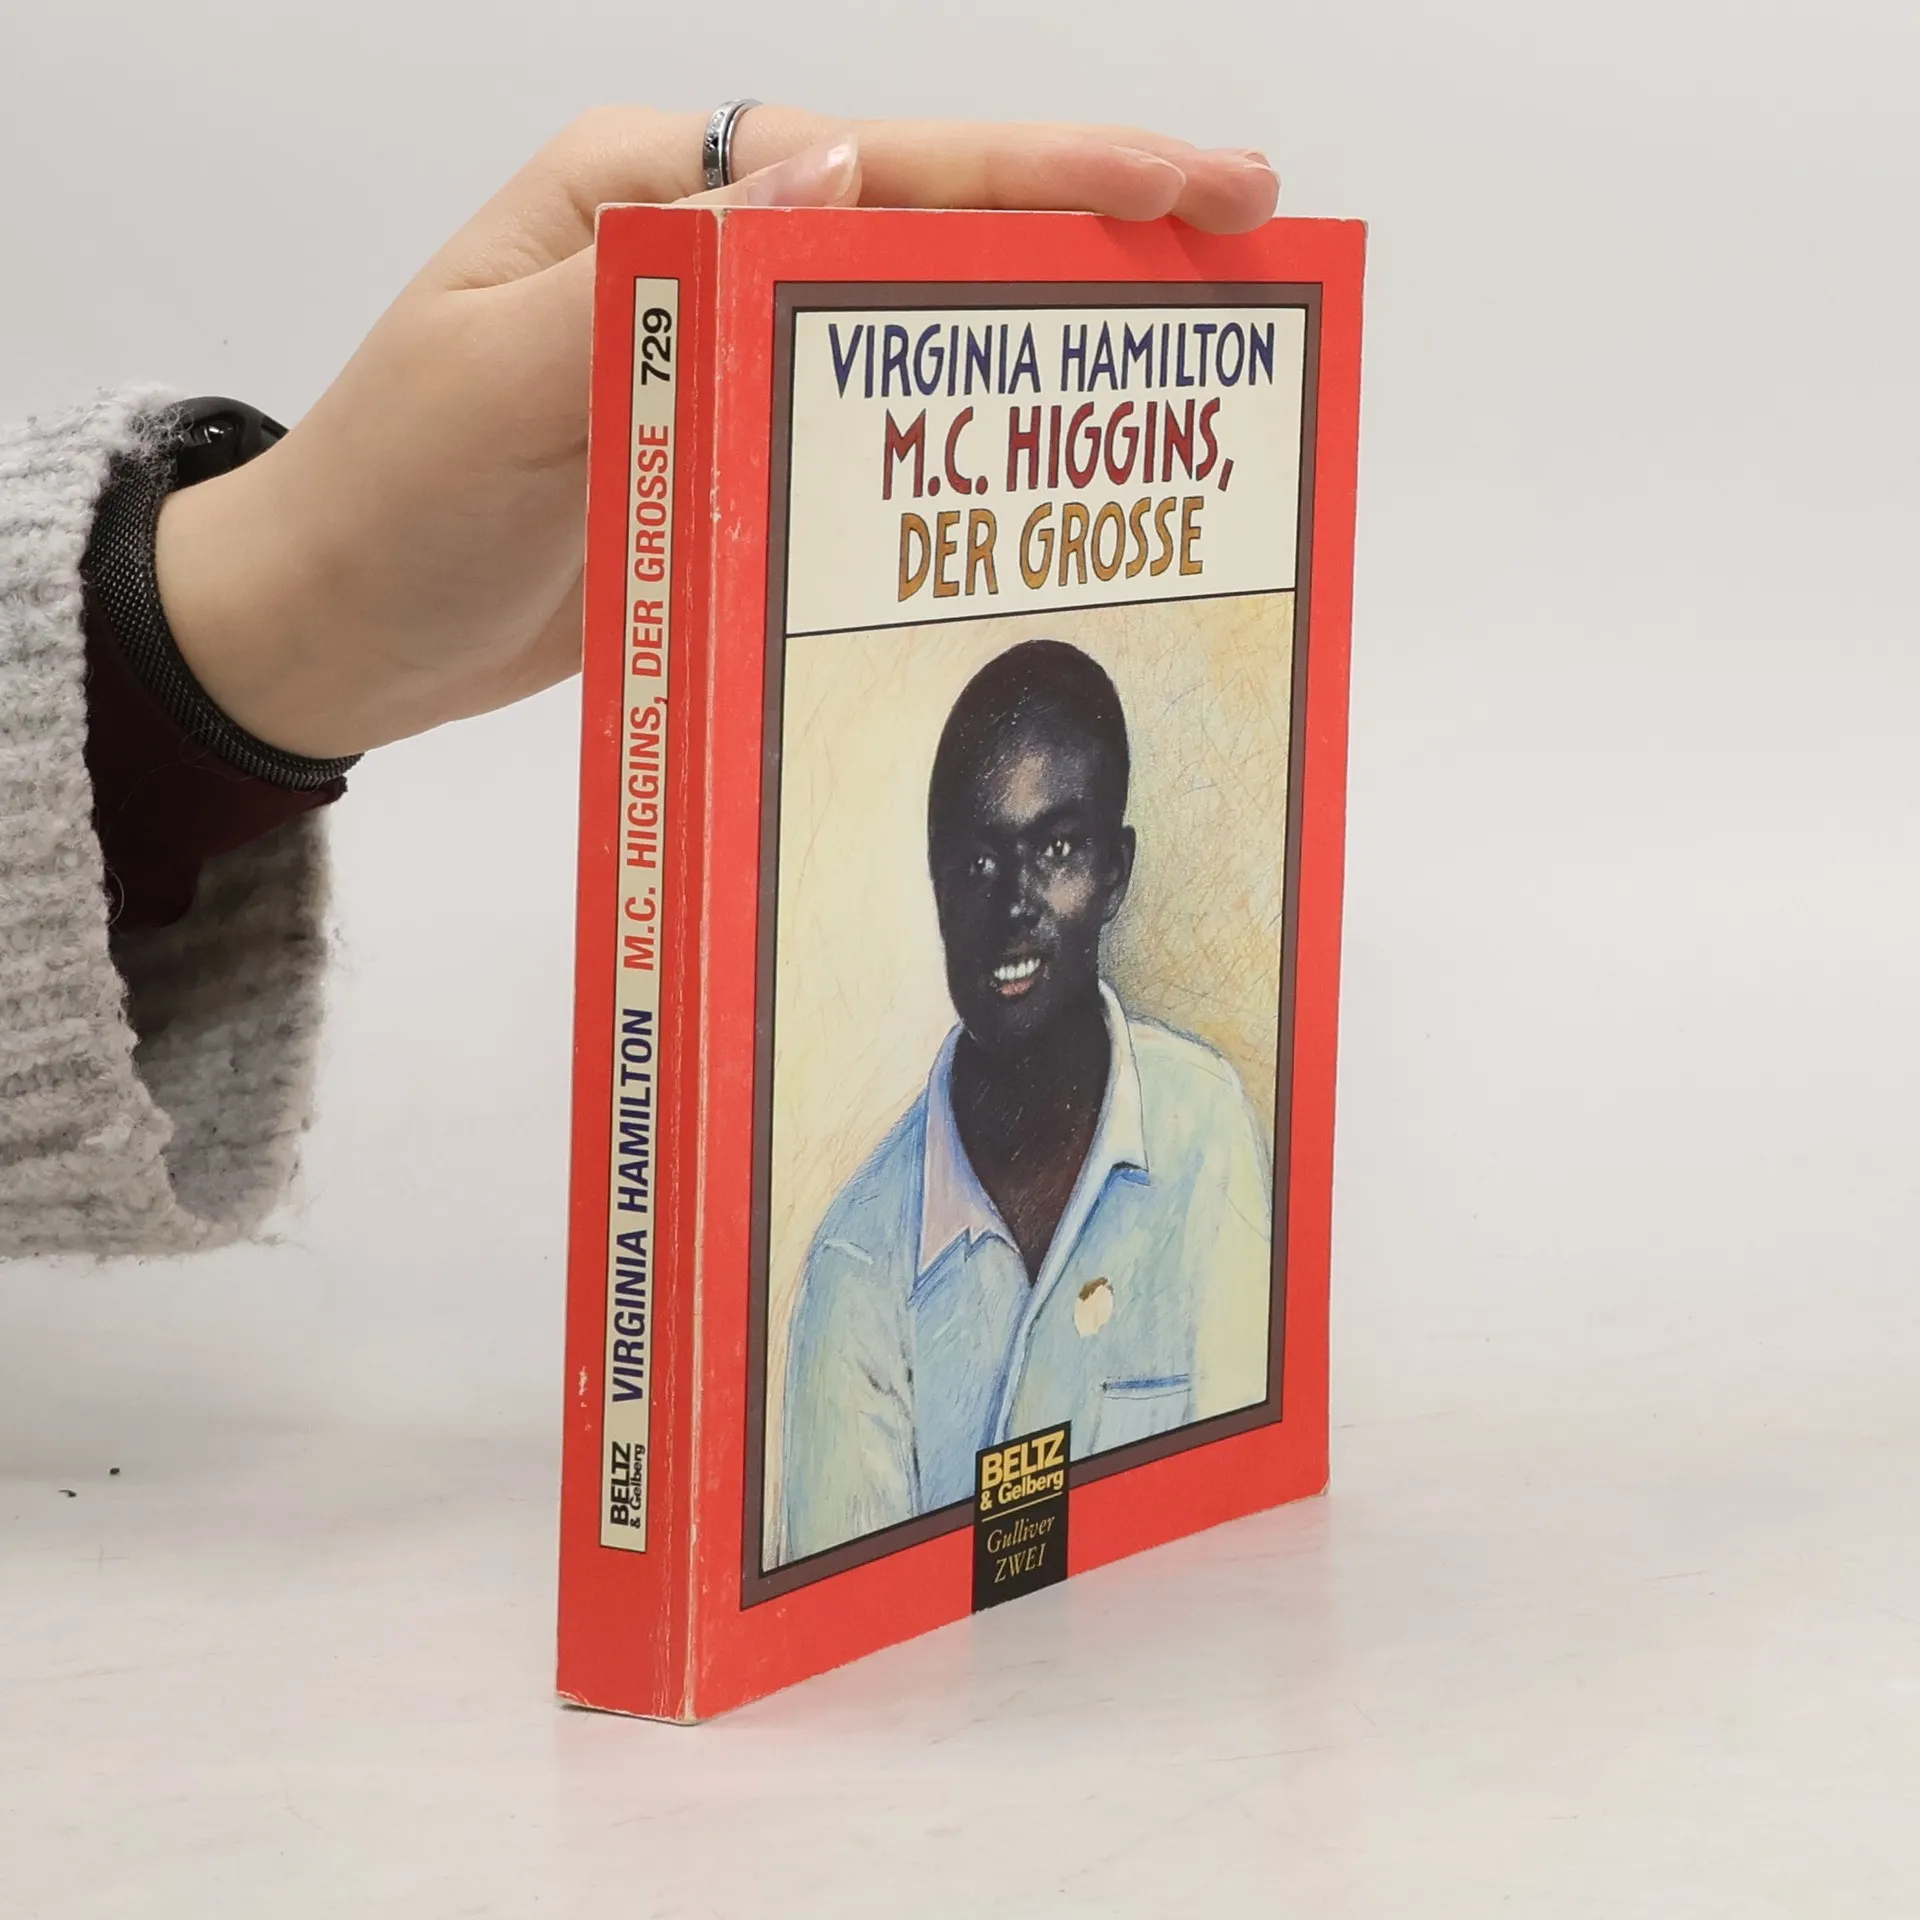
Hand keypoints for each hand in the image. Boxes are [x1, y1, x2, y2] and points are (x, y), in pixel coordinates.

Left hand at [153, 108, 1278, 758]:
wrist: (335, 631)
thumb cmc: (392, 498)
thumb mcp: (508, 375)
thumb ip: (670, 280)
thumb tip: (846, 169)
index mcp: (655, 195)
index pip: (884, 165)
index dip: (1047, 172)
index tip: (1190, 184)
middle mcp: (707, 258)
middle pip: (930, 229)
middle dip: (1086, 233)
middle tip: (1241, 242)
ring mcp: (727, 360)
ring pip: (916, 332)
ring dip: (1042, 340)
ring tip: (1182, 357)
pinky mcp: (735, 457)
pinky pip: (871, 433)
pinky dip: (963, 443)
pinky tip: (1047, 469)